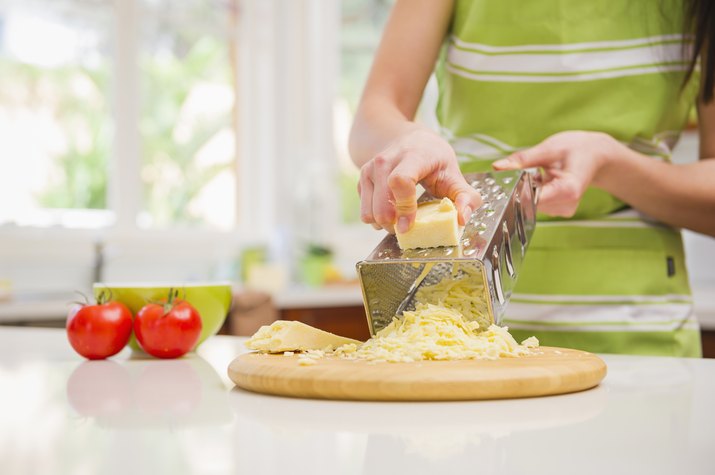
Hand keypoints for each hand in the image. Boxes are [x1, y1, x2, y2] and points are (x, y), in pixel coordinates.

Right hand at [358, 127, 481, 232]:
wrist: (407, 139)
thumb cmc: (433, 158)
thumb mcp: (454, 173)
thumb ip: (466, 197)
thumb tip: (462, 219)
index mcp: (412, 156)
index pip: (400, 181)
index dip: (404, 208)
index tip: (409, 225)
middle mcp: (386, 161)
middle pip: (382, 204)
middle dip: (395, 224)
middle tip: (409, 227)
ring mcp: (369, 170)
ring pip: (369, 213)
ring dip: (385, 225)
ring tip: (400, 219)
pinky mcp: (361, 180)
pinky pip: (365, 212)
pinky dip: (377, 219)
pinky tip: (391, 211)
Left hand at [493, 131, 622, 216]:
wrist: (597, 154)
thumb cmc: (577, 148)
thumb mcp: (549, 148)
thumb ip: (522, 159)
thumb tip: (497, 166)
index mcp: (568, 190)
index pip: (532, 198)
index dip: (514, 189)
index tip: (503, 179)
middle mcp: (567, 205)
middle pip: (529, 202)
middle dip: (519, 187)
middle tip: (521, 168)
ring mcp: (563, 209)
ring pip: (530, 203)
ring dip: (526, 188)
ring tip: (537, 172)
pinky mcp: (559, 210)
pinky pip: (536, 203)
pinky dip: (533, 191)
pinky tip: (541, 179)